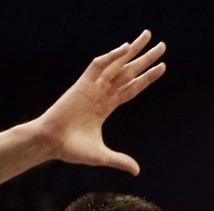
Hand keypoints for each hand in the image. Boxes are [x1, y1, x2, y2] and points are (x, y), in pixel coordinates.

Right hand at [32, 36, 167, 172]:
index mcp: (107, 106)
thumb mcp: (102, 156)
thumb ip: (120, 160)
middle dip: (145, 59)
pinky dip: (111, 57)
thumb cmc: (72, 149)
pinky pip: (99, 66)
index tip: (162, 67)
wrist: (51, 142)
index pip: (132, 88)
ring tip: (148, 36)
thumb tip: (137, 171)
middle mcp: (102, 93)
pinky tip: (125, 48)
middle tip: (163, 46)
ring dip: (132, 51)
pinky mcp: (82, 85)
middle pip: (129, 72)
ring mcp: (93, 87)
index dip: (147, 78)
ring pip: (117, 65)